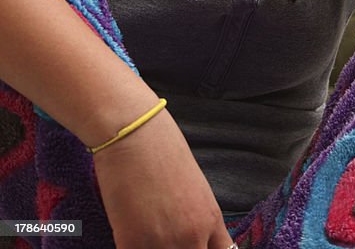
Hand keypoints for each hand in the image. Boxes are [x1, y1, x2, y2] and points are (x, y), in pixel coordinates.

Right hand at [93, 108, 231, 247]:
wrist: (133, 133)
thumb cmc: (163, 148)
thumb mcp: (193, 184)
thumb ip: (195, 215)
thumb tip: (191, 235)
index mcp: (210, 218)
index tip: (197, 246)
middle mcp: (192, 236)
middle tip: (166, 238)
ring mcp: (163, 244)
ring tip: (148, 234)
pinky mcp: (132, 244)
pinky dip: (132, 248)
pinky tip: (128, 235)